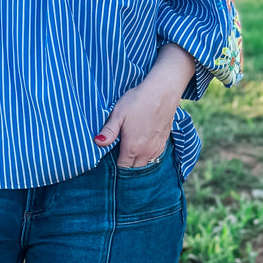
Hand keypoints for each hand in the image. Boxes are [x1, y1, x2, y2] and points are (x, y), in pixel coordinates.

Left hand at [93, 44, 194, 167]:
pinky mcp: (164, 142)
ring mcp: (157, 148)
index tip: (110, 163)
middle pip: (134, 170)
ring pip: (145, 164)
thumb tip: (97, 143)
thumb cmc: (137, 101)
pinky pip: (154, 157)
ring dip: (137, 164)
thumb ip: (108, 132)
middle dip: (126, 168)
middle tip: (117, 160)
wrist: (162, 92)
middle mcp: (146, 152)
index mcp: (132, 148)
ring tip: (128, 156)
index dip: (116, 169)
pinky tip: (141, 148)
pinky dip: (147, 157)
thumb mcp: (118, 114)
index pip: (123, 168)